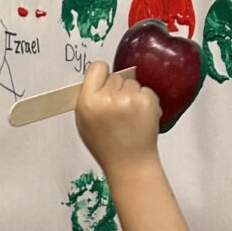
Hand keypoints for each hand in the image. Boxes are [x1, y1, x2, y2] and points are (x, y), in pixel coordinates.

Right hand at [75, 61, 160, 178]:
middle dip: (117, 89)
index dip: (102, 76)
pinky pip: (147, 90)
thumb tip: (98, 80)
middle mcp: (108, 98)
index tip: (105, 84)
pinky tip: (140, 117)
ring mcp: (129, 99)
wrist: (130, 163)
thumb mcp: (84, 121)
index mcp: (88, 101)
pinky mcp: (147, 102)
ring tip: (129, 117)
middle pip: (116, 76)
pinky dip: (146, 101)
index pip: (97, 67)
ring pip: (132, 83)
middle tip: (117, 110)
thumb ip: (89, 97)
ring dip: (132, 95)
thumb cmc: (106, 145)